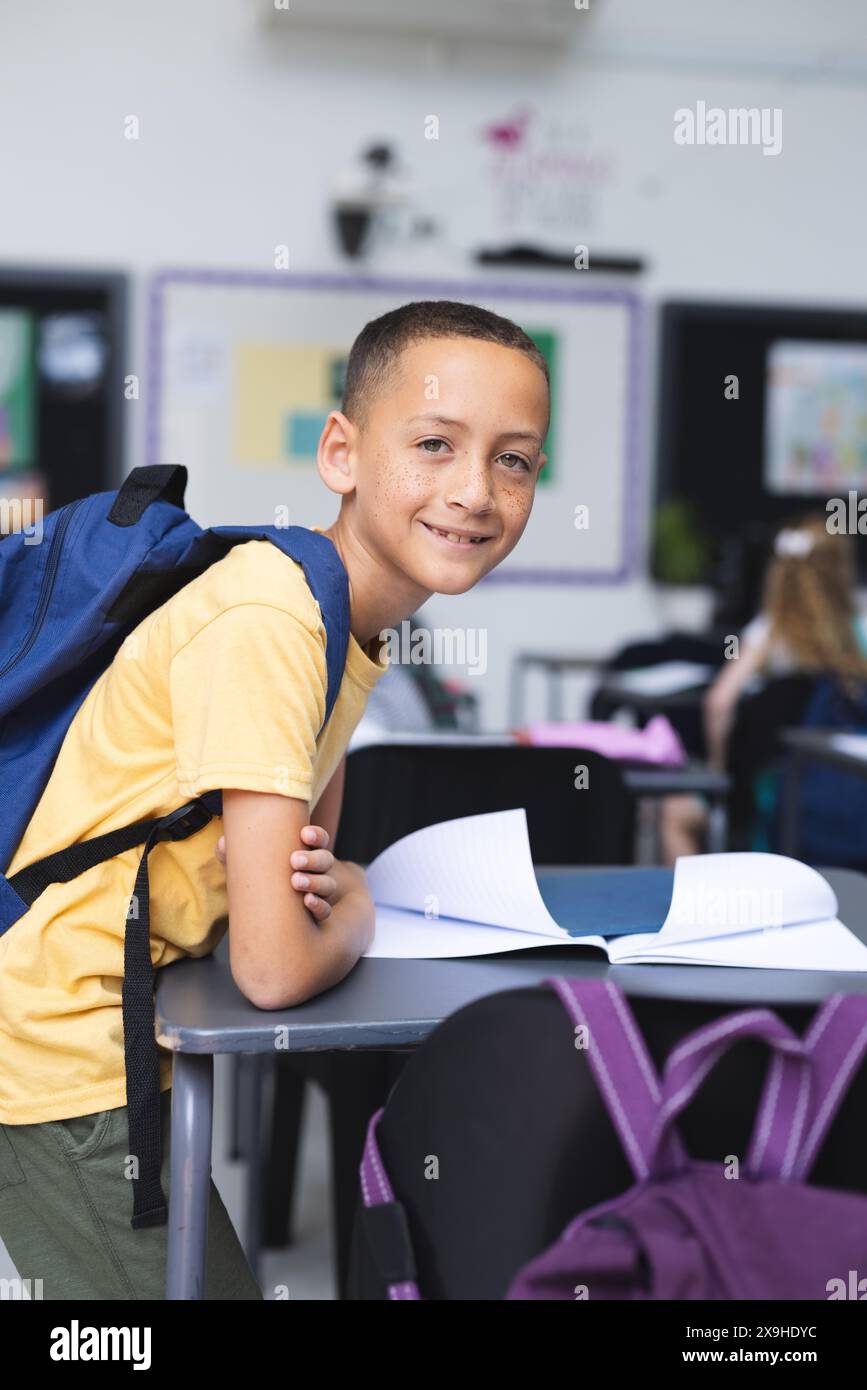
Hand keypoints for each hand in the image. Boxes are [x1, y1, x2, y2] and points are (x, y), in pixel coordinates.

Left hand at [214, 824, 350, 921]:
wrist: (272, 918)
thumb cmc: (264, 879)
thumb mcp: (251, 864)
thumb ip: (236, 853)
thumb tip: (224, 843)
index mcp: (306, 852)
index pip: (320, 839)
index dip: (316, 835)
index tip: (303, 834)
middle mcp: (318, 871)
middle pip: (325, 860)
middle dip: (312, 859)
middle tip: (294, 860)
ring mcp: (321, 892)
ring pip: (328, 884)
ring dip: (315, 882)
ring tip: (295, 881)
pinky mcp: (319, 914)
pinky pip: (325, 911)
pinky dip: (319, 906)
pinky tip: (307, 902)